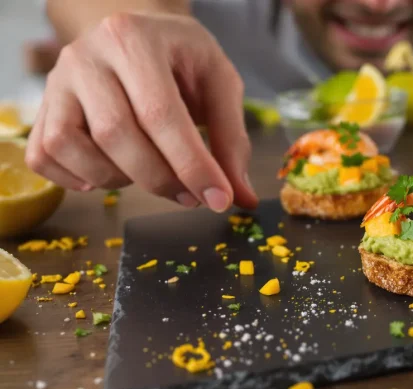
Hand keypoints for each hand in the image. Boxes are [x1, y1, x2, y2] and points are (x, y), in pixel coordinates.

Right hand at [26, 12, 257, 211]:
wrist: (138, 36)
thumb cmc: (181, 60)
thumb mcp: (219, 83)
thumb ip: (232, 139)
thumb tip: (241, 198)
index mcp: (135, 39)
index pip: (161, 113)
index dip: (191, 165)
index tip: (219, 199)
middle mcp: (86, 55)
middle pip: (115, 135)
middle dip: (160, 179)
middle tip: (191, 196)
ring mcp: (56, 81)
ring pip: (71, 147)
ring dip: (116, 179)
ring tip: (150, 173)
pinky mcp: (42, 108)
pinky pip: (43, 156)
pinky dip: (74, 179)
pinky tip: (109, 174)